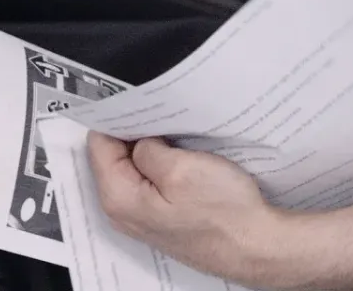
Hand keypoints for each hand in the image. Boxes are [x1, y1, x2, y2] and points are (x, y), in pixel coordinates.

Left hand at [87, 132, 291, 285]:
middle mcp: (123, 211)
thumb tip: (139, 138)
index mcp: (119, 197)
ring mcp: (142, 216)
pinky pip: (150, 183)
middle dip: (134, 134)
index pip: (98, 144)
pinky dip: (161, 166)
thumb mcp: (181, 168)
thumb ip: (147, 149)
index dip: (118, 119)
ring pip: (133, 169)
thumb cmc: (223, 213)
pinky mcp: (161, 217)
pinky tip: (181, 158)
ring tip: (174, 136)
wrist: (254, 247)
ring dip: (150, 150)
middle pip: (113, 157)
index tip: (138, 104)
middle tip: (160, 116)